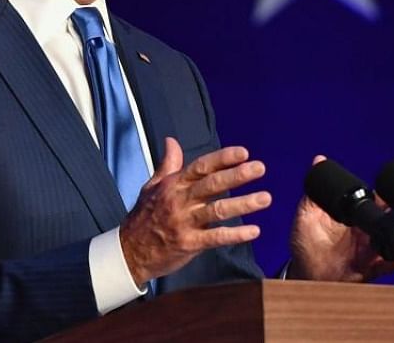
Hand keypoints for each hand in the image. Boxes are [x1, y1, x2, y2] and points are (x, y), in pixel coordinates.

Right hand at [119, 138, 271, 285]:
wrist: (128, 252)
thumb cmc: (143, 217)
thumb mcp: (152, 186)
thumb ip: (168, 165)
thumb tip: (171, 141)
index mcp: (173, 185)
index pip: (201, 167)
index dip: (223, 158)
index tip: (244, 152)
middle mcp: (180, 201)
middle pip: (212, 184)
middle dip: (237, 175)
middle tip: (260, 168)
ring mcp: (184, 222)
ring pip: (217, 210)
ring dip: (243, 204)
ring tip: (265, 198)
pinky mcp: (188, 244)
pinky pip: (215, 238)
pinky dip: (235, 235)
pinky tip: (254, 231)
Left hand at [287, 155, 393, 281]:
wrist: (306, 274)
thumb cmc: (306, 244)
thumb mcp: (306, 215)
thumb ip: (313, 192)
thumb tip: (318, 160)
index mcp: (350, 217)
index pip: (370, 203)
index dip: (380, 198)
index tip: (383, 194)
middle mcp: (362, 232)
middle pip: (383, 220)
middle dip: (390, 216)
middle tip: (391, 213)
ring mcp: (368, 250)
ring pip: (388, 240)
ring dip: (392, 237)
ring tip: (393, 235)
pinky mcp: (370, 269)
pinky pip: (387, 266)